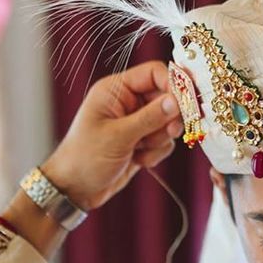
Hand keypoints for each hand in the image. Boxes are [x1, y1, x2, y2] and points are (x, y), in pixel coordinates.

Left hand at [42, 61, 181, 211]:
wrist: (74, 189)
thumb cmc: (85, 158)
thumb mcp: (118, 136)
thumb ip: (150, 117)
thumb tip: (177, 101)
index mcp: (116, 90)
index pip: (154, 73)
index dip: (173, 84)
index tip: (187, 102)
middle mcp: (128, 102)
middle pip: (166, 98)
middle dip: (169, 119)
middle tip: (170, 132)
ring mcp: (136, 122)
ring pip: (168, 122)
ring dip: (160, 140)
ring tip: (140, 151)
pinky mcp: (142, 141)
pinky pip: (164, 141)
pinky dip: (156, 152)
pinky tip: (139, 160)